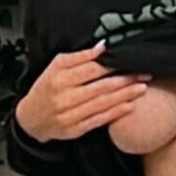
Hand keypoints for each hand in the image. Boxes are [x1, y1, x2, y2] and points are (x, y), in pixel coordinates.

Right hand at [14, 44, 150, 143]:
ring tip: (142, 88)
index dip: (113, 65)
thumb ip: (80, 56)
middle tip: (144, 73)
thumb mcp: (57, 65)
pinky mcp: (75, 130)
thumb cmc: (46, 87)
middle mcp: (65, 98)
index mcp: (60, 78)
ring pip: (103, 104)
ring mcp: (70, 116)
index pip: (92, 69)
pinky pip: (99, 120)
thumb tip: (103, 46)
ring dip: (125, 96)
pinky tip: (129, 106)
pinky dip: (116, 113)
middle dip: (125, 80)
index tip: (130, 60)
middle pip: (101, 87)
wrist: (31, 119)